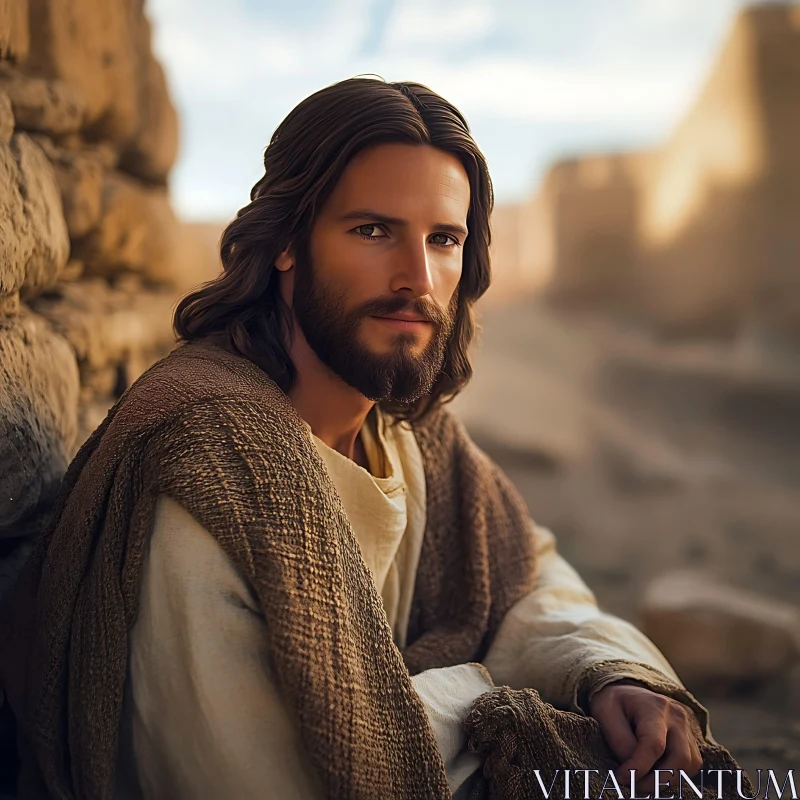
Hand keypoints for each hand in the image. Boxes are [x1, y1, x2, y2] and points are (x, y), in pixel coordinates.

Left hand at [588, 679, 703, 794]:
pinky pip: (690, 766)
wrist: (627, 692)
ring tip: (642, 781)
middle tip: (634, 786)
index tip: (623, 778)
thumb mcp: (605, 714)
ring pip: (689, 765)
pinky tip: (654, 774)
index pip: (654, 743)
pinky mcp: (690, 741)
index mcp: (655, 706)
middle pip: (679, 758)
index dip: (639, 766)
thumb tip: (634, 771)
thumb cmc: (614, 704)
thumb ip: (620, 742)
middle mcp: (677, 717)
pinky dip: (674, 776)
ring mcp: (687, 729)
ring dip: (666, 780)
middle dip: (657, 780)